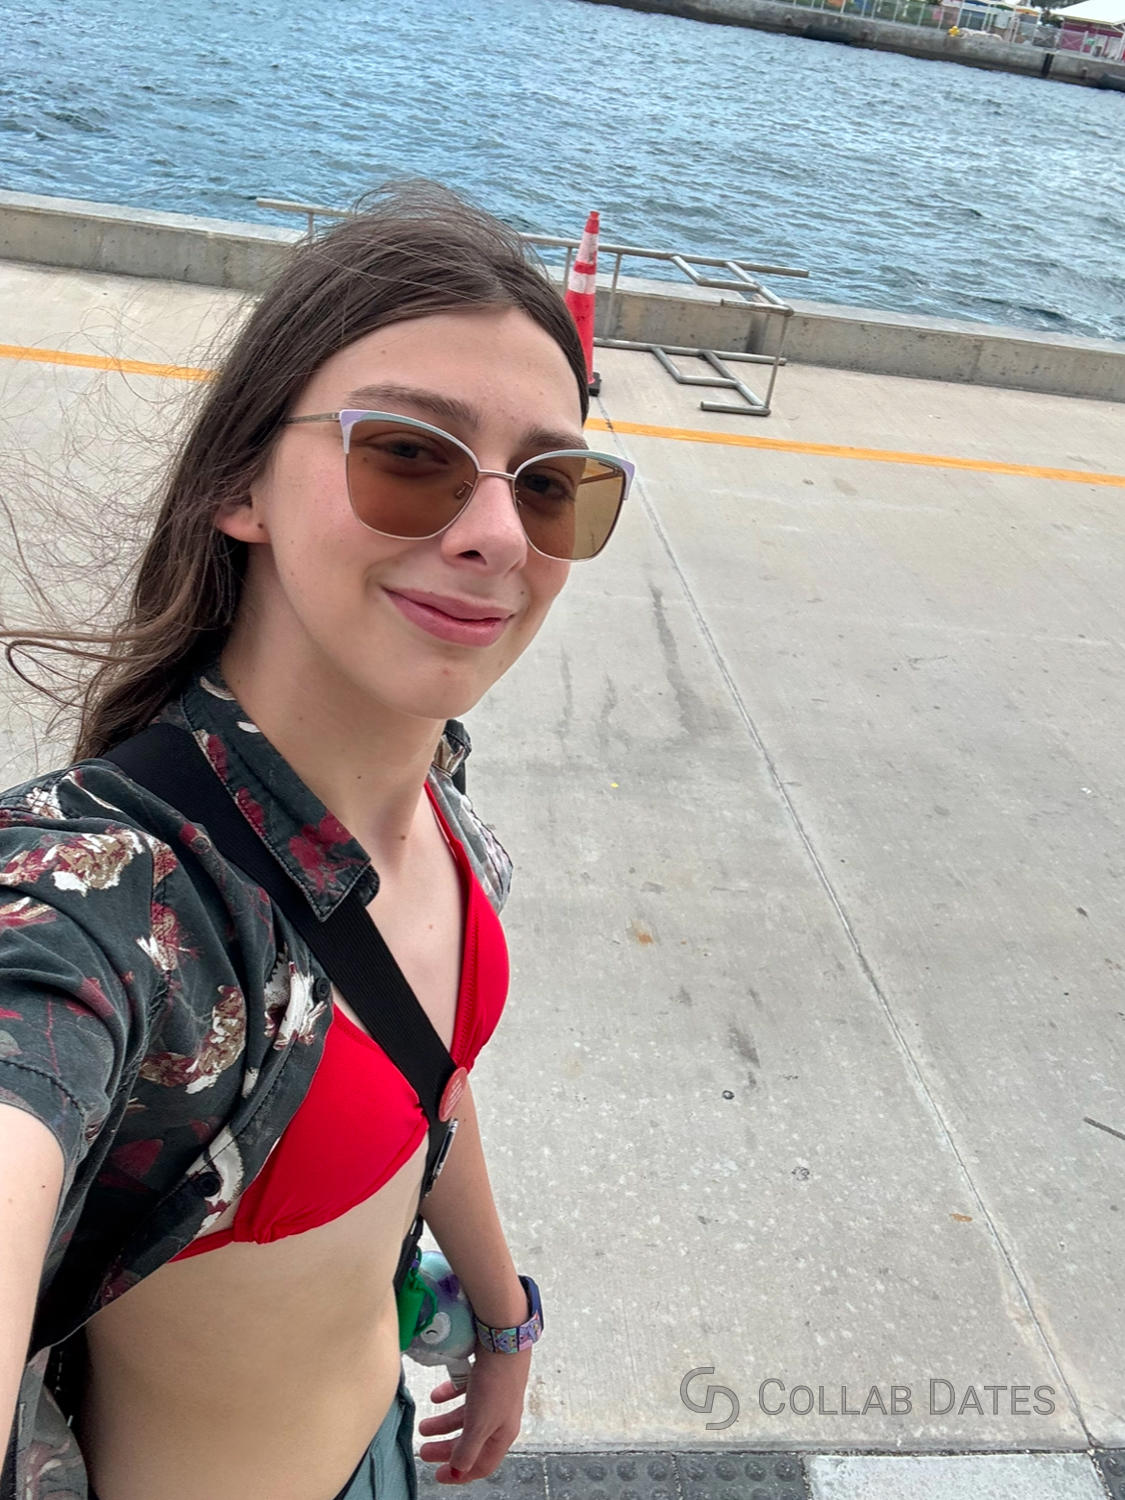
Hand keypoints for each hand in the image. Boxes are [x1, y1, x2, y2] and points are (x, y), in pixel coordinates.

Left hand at [416, 1345, 531, 1483]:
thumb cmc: (494, 1385)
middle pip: (470, 1441)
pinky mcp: (486, 1377)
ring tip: (422, 1426)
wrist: (503, 1341)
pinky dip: (449, 1398)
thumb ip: (467, 1450)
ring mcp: (493, 1396)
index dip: (460, 1474)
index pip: (482, 1464)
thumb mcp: (479, 1425)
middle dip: (446, 1449)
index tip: (438, 1475)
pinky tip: (436, 1397)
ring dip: (443, 1424)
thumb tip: (457, 1471)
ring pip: (465, 1417)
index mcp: (502, 1434)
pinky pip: (465, 1394)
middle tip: (423, 1451)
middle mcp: (499, 1418)